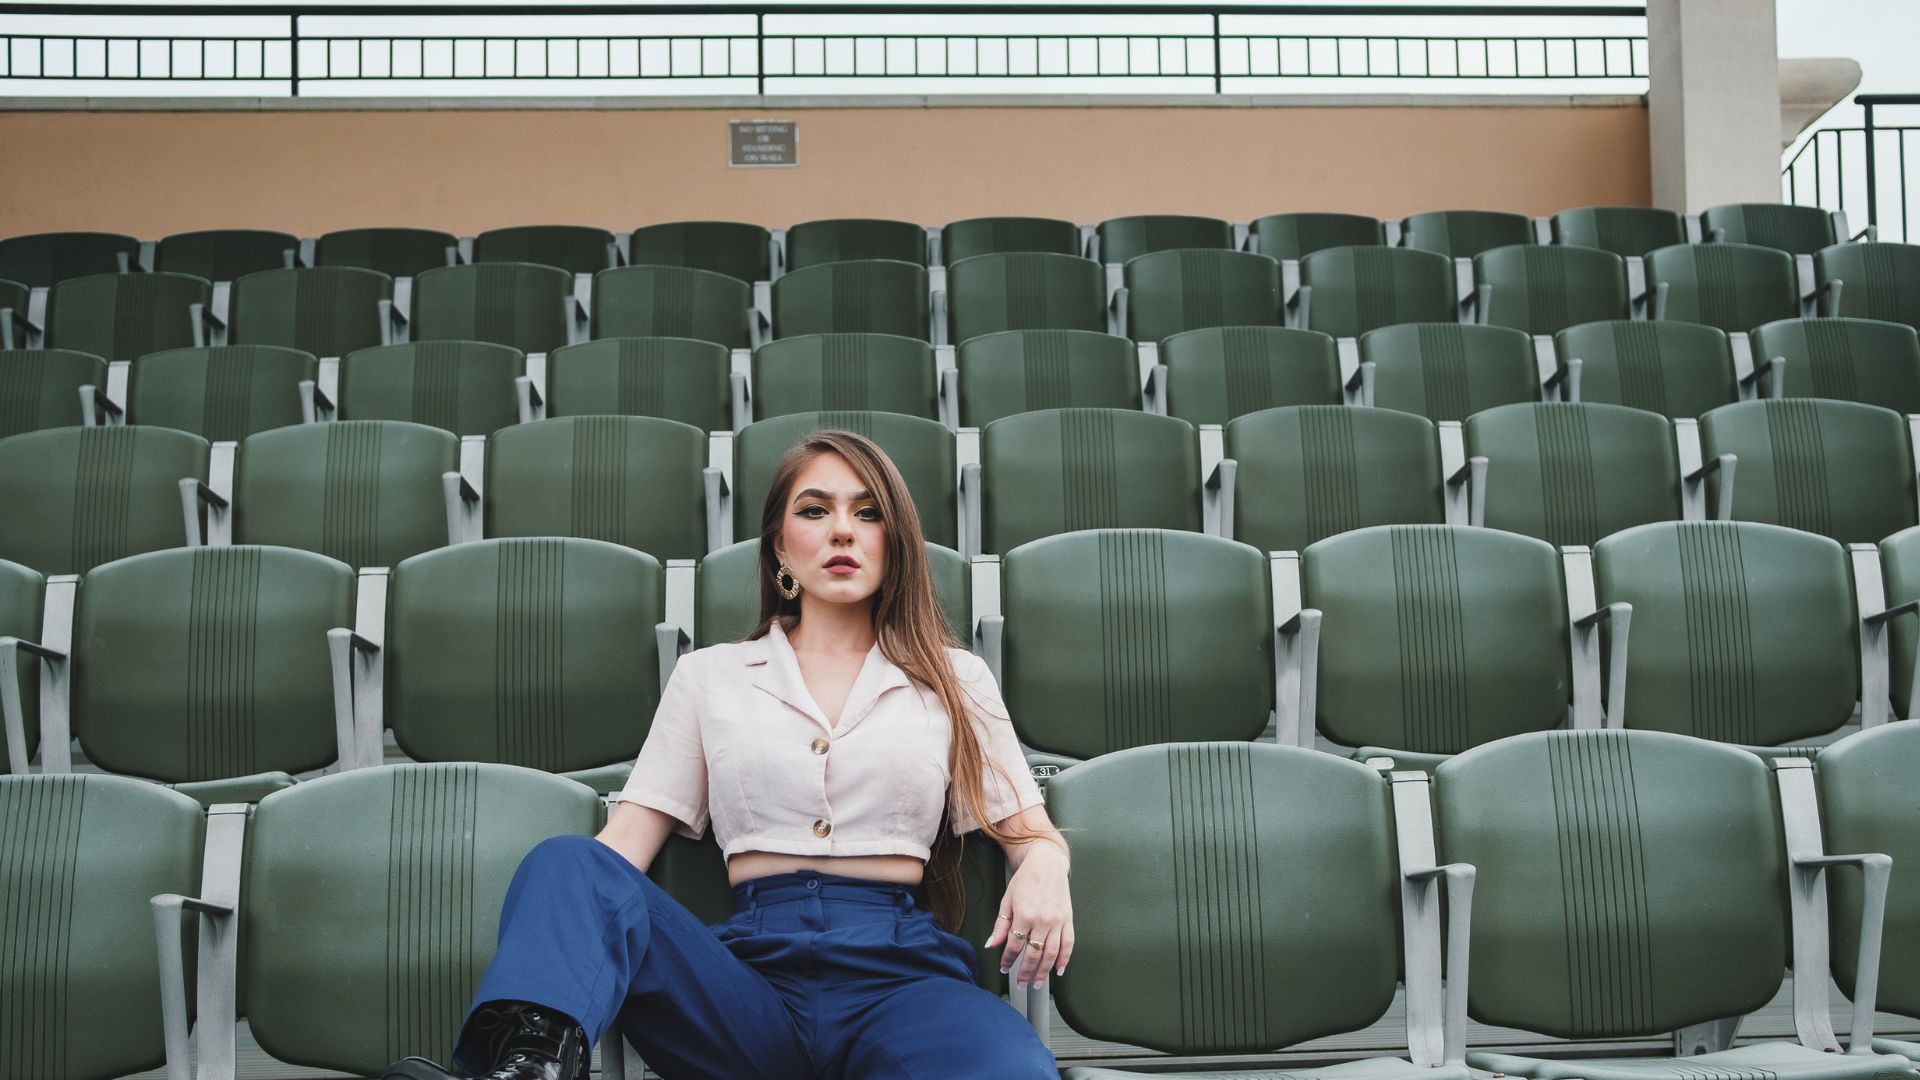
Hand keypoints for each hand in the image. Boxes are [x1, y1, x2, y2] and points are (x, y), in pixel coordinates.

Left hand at [983, 842, 1072, 988]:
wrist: (1047, 863)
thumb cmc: (1025, 880)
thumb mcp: (1007, 900)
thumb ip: (1000, 925)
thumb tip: (991, 945)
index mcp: (1024, 915)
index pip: (1015, 946)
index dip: (1008, 960)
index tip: (1004, 969)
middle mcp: (1043, 920)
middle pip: (1034, 954)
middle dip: (1026, 972)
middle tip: (1021, 984)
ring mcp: (1058, 921)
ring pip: (1052, 953)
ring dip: (1044, 972)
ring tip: (1037, 984)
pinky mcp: (1068, 920)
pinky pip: (1068, 944)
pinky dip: (1064, 959)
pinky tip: (1058, 970)